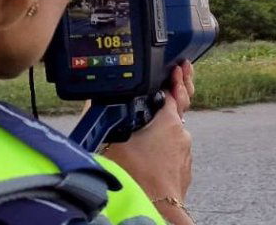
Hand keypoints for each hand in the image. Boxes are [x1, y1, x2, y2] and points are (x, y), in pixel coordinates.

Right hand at [103, 62, 194, 202]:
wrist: (156, 212)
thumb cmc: (136, 179)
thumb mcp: (112, 143)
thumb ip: (102, 118)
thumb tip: (91, 103)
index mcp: (169, 122)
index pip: (175, 92)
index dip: (175, 78)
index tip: (177, 67)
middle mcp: (182, 135)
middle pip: (178, 109)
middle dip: (174, 94)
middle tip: (178, 75)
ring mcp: (184, 154)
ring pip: (173, 134)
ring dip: (162, 128)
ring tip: (149, 125)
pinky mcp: (182, 172)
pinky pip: (173, 152)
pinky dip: (163, 148)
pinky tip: (150, 151)